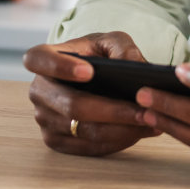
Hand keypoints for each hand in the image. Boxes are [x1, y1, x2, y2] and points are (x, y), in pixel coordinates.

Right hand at [23, 31, 162, 156]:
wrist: (93, 78)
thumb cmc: (98, 56)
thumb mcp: (111, 42)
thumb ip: (122, 47)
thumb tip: (133, 65)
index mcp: (43, 58)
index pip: (37, 60)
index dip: (60, 67)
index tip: (89, 71)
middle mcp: (39, 90)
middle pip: (72, 106)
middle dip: (113, 111)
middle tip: (145, 110)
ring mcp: (44, 119)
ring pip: (84, 130)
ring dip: (121, 129)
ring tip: (152, 121)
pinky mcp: (56, 141)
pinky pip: (87, 147)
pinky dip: (116, 141)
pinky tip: (139, 132)